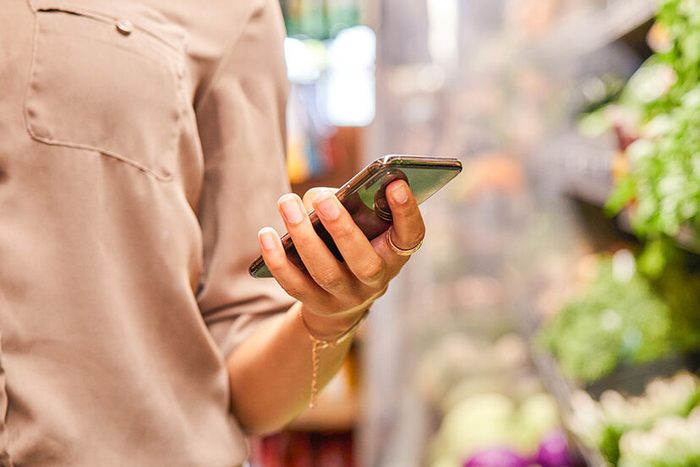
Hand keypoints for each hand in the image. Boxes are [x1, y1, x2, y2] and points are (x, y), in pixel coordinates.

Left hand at [257, 180, 424, 337]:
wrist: (342, 299)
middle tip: (323, 200)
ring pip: (325, 272)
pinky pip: (294, 285)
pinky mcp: (316, 305)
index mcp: (395, 254)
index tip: (394, 184)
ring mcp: (346, 297)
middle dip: (342, 229)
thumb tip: (319, 198)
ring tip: (286, 203)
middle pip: (362, 261)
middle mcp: (376, 280)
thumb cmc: (354, 244)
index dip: (406, 212)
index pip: (410, 235)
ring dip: (303, 236)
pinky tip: (266, 234)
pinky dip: (278, 259)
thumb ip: (351, 207)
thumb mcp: (364, 227)